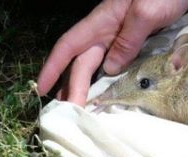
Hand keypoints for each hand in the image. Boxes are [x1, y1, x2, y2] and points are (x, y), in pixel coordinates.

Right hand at [37, 0, 187, 105]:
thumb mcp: (146, 13)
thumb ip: (128, 40)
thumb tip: (110, 69)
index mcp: (103, 22)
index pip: (69, 46)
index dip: (53, 67)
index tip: (41, 88)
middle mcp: (108, 33)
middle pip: (83, 62)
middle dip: (73, 87)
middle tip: (71, 113)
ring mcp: (122, 40)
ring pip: (97, 67)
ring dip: (86, 87)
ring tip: (80, 108)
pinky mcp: (136, 46)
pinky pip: (116, 67)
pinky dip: (107, 83)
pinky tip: (106, 95)